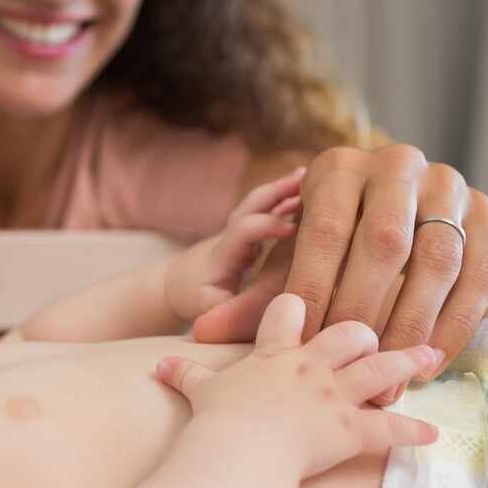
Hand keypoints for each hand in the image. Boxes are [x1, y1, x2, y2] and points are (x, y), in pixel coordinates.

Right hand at [160, 294, 438, 479]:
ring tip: (430, 355)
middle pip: (348, 331)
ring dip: (407, 363)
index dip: (299, 306)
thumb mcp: (198, 391)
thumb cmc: (217, 420)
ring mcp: (334, 396)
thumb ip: (185, 374)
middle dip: (364, 331)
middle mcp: (310, 367)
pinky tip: (432, 434)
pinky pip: (391, 429)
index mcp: (274, 355)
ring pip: (380, 369)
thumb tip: (159, 365)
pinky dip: (413, 432)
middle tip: (375, 333)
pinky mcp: (352, 429)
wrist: (238, 449)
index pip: (289, 313)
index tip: (310, 301)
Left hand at [165, 168, 301, 320]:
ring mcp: (239, 231)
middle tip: (305, 178)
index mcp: (222, 255)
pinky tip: (308, 187)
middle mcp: (231, 236)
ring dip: (283, 188)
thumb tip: (250, 314)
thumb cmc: (194, 297)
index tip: (291, 227)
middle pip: (251, 206)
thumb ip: (224, 309)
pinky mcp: (248, 231)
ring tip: (310, 173)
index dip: (264, 226)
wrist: (176, 283)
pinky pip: (268, 208)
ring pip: (260, 203)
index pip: (242, 232)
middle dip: (276, 191)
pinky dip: (286, 197)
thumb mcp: (206, 308)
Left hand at [193, 144, 487, 401]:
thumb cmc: (332, 242)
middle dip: (362, 307)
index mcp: (339, 168)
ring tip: (386, 370)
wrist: (403, 204)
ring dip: (411, 321)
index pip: (324, 229)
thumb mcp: (296, 258)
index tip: (305, 338)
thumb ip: (258, 296)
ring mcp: (445, 184)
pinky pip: (476, 273)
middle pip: (381, 243)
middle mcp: (394, 165)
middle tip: (344, 361)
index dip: (315, 286)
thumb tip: (203, 333)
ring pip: (433, 259)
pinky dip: (454, 322)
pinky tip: (429, 360)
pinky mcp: (482, 212)